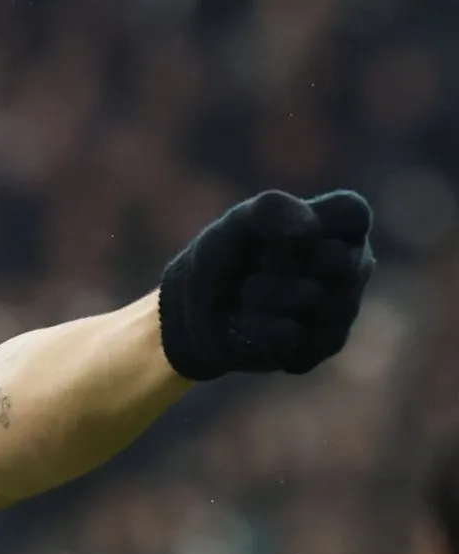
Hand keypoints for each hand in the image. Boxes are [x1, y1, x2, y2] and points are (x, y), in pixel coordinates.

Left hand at [158, 190, 374, 380]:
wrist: (198, 311)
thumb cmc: (227, 256)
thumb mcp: (238, 223)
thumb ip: (270, 210)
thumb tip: (308, 227)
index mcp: (342, 226)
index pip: (354, 212)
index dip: (314, 220)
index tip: (281, 230)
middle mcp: (354, 265)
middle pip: (336, 258)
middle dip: (280, 260)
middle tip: (259, 264)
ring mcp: (345, 307)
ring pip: (311, 296)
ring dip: (262, 294)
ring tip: (251, 293)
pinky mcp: (327, 344)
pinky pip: (292, 333)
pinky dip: (259, 325)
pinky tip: (255, 323)